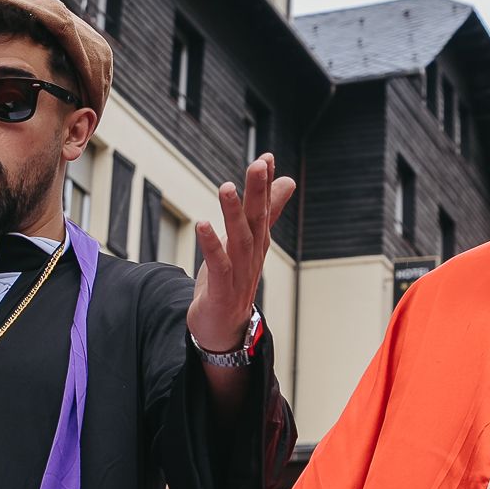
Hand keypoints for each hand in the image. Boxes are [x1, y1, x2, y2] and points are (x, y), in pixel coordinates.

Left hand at [189, 156, 298, 353]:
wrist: (223, 330)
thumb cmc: (233, 281)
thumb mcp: (248, 242)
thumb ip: (267, 212)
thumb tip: (287, 181)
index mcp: (257, 243)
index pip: (264, 210)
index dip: (265, 185)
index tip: (266, 157)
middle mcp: (251, 257)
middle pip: (256, 221)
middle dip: (258, 193)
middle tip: (258, 165)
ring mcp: (238, 275)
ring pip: (240, 241)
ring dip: (234, 214)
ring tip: (227, 188)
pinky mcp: (221, 293)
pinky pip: (218, 267)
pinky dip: (212, 245)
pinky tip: (203, 225)